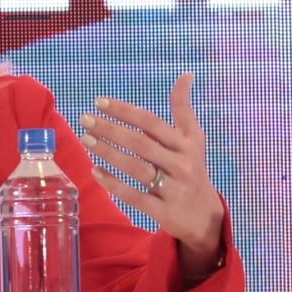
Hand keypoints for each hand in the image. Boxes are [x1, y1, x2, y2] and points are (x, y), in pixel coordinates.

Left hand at [77, 75, 224, 279]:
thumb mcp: (194, 139)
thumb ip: (184, 108)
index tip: (99, 102)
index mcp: (186, 144)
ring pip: (136, 168)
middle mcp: (181, 165)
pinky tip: (95, 171)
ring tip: (86, 140)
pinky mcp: (164, 212)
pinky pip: (135, 197)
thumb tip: (186, 75)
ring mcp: (173, 189)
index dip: (125, 111)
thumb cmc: (193, 170)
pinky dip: (114, 184)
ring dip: (108, 153)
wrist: (206, 217)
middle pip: (141, 144)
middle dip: (111, 130)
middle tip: (85, 119)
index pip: (152, 123)